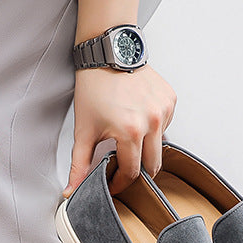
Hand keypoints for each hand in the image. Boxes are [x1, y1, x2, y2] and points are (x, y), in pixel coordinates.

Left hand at [64, 64, 176, 196]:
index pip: (132, 173)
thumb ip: (79, 165)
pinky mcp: (170, 100)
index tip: (112, 183)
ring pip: (160, 146)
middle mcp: (152, 121)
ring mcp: (163, 110)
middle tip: (122, 165)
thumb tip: (72, 191)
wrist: (107, 52)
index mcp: (131, 132)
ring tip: (127, 136)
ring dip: (146, 148)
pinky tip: (138, 118)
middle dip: (137, 170)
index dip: (120, 183)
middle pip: (152, 165)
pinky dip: (153, 129)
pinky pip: (165, 126)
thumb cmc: (94, 87)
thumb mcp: (84, 130)